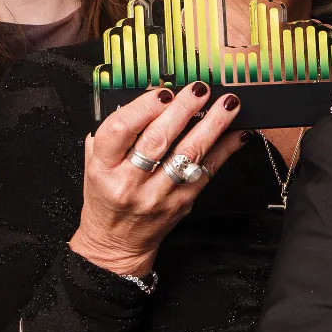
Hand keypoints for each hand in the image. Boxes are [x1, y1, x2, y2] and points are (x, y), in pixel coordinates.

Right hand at [68, 82, 245, 276]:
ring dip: (213, 126)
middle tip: (200, 89)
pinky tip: (237, 133)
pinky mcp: (182, 203)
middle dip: (184, 110)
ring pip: (188, 154)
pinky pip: (207, 171)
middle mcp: (130, 182)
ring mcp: (158, 195)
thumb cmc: (106, 199)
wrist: (117, 242)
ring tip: (228, 104)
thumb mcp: (94, 166)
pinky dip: (225, 149)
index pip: (120, 130)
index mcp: (103, 168)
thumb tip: (142, 99)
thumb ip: (111, 135)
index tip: (163, 92)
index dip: (143, 107)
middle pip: (158, 139)